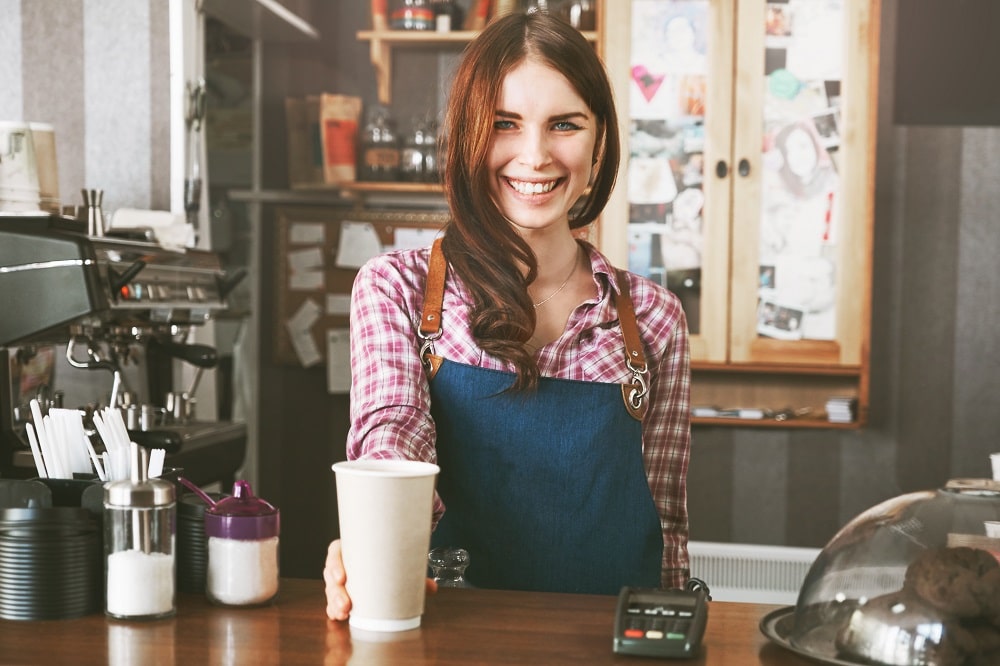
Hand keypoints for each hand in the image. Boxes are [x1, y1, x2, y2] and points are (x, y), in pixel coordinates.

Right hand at [324, 539, 438, 621]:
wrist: (384, 557)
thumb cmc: (386, 557)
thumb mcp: (396, 560)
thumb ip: (412, 574)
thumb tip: (432, 588)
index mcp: (351, 547)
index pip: (336, 552)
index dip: (335, 564)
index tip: (342, 577)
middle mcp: (342, 561)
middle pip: (331, 575)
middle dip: (336, 592)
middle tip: (346, 605)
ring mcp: (339, 577)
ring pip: (330, 589)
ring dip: (334, 603)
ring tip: (343, 614)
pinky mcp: (340, 591)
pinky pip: (332, 600)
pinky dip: (333, 609)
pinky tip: (337, 616)